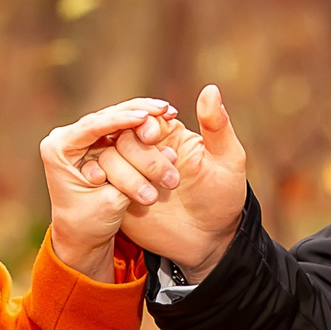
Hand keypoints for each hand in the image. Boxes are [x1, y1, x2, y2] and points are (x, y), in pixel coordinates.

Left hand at [40, 97, 178, 280]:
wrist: (80, 236)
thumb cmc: (90, 223)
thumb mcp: (112, 202)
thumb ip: (136, 176)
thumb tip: (170, 152)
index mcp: (58, 149)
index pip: (91, 127)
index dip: (119, 120)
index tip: (145, 116)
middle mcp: (67, 138)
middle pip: (105, 116)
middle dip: (136, 111)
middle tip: (163, 108)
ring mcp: (82, 139)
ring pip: (115, 118)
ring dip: (142, 113)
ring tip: (167, 110)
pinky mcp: (97, 143)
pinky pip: (120, 129)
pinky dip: (141, 125)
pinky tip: (162, 118)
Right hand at [114, 84, 246, 280]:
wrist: (209, 240)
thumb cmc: (223, 198)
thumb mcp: (228, 160)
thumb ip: (217, 125)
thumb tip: (210, 89)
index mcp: (169, 134)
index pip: (146, 116)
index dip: (144, 122)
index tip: (153, 134)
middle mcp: (145, 149)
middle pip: (124, 136)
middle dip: (142, 157)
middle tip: (171, 182)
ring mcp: (129, 172)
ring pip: (109, 159)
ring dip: (127, 176)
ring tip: (152, 199)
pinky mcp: (117, 195)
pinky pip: (102, 184)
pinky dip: (105, 186)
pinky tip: (117, 197)